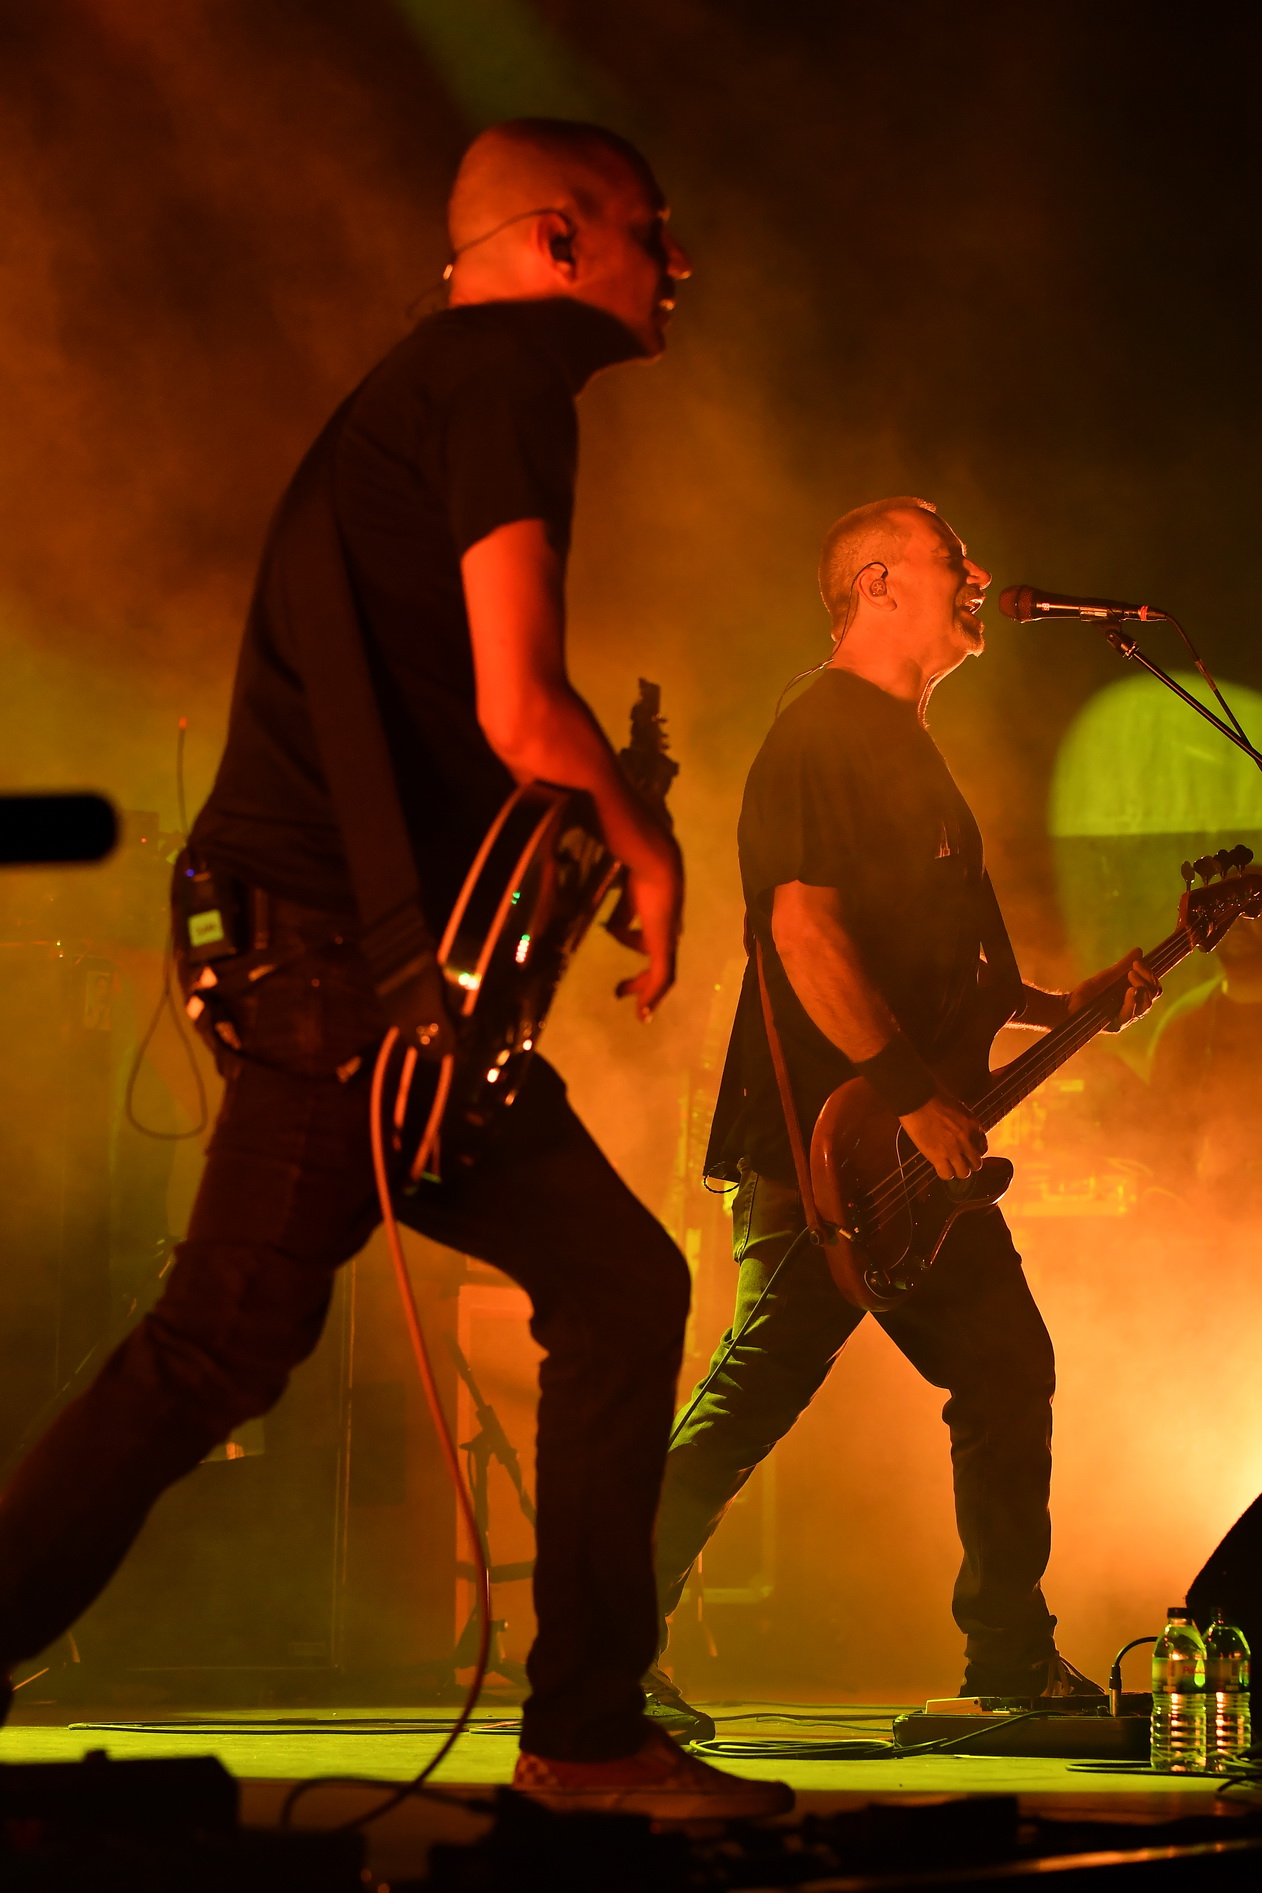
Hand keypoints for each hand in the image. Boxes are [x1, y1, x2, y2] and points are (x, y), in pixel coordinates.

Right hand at [610, 828, 683, 1021]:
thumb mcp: (627, 899)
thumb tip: (609, 929)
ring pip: (663, 976)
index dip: (634, 950)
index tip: (619, 954)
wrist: (656, 865)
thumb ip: (621, 915)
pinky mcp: (664, 947)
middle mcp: (668, 933)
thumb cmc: (639, 874)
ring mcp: (668, 941)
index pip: (651, 943)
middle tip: (620, 991)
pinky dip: (653, 996)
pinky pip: (662, 978)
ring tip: (633, 1008)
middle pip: (659, 962)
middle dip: (641, 980)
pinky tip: (642, 1011)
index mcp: (660, 920)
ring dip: (647, 993)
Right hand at [899, 1091, 987, 1180]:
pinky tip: (940, 1168)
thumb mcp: (958, 1107)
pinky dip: (945, 1174)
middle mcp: (966, 1140)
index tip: (968, 1152)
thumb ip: (964, 1122)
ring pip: (964, 1173)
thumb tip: (962, 1131)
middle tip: (960, 1161)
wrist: (918, 1098)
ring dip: (958, 1171)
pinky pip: (947, 1174)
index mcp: (973, 1125)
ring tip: (950, 1167)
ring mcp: (953, 1150)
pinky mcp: (937, 1156)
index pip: (983, 1147)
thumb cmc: (934, 1097)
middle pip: (976, 1164)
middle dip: (969, 1164)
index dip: (974, 1151)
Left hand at [1068, 947, 1160, 1029]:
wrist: (1068, 1006)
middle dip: (1147, 979)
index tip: (1138, 962)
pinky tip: (1130, 990)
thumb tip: (1139, 950)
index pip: (1153, 989)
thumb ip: (1124, 966)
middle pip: (1153, 996)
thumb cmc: (1088, 993)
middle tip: (1133, 968)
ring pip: (1145, 1006)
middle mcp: (1133, 1010)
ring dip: (1141, 987)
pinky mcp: (1115, 1026)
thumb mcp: (1108, 976)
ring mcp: (1125, 1019)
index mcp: (1134, 999)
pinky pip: (1129, 1015)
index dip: (1150, 975)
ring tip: (1130, 974)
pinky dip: (1132, 1001)